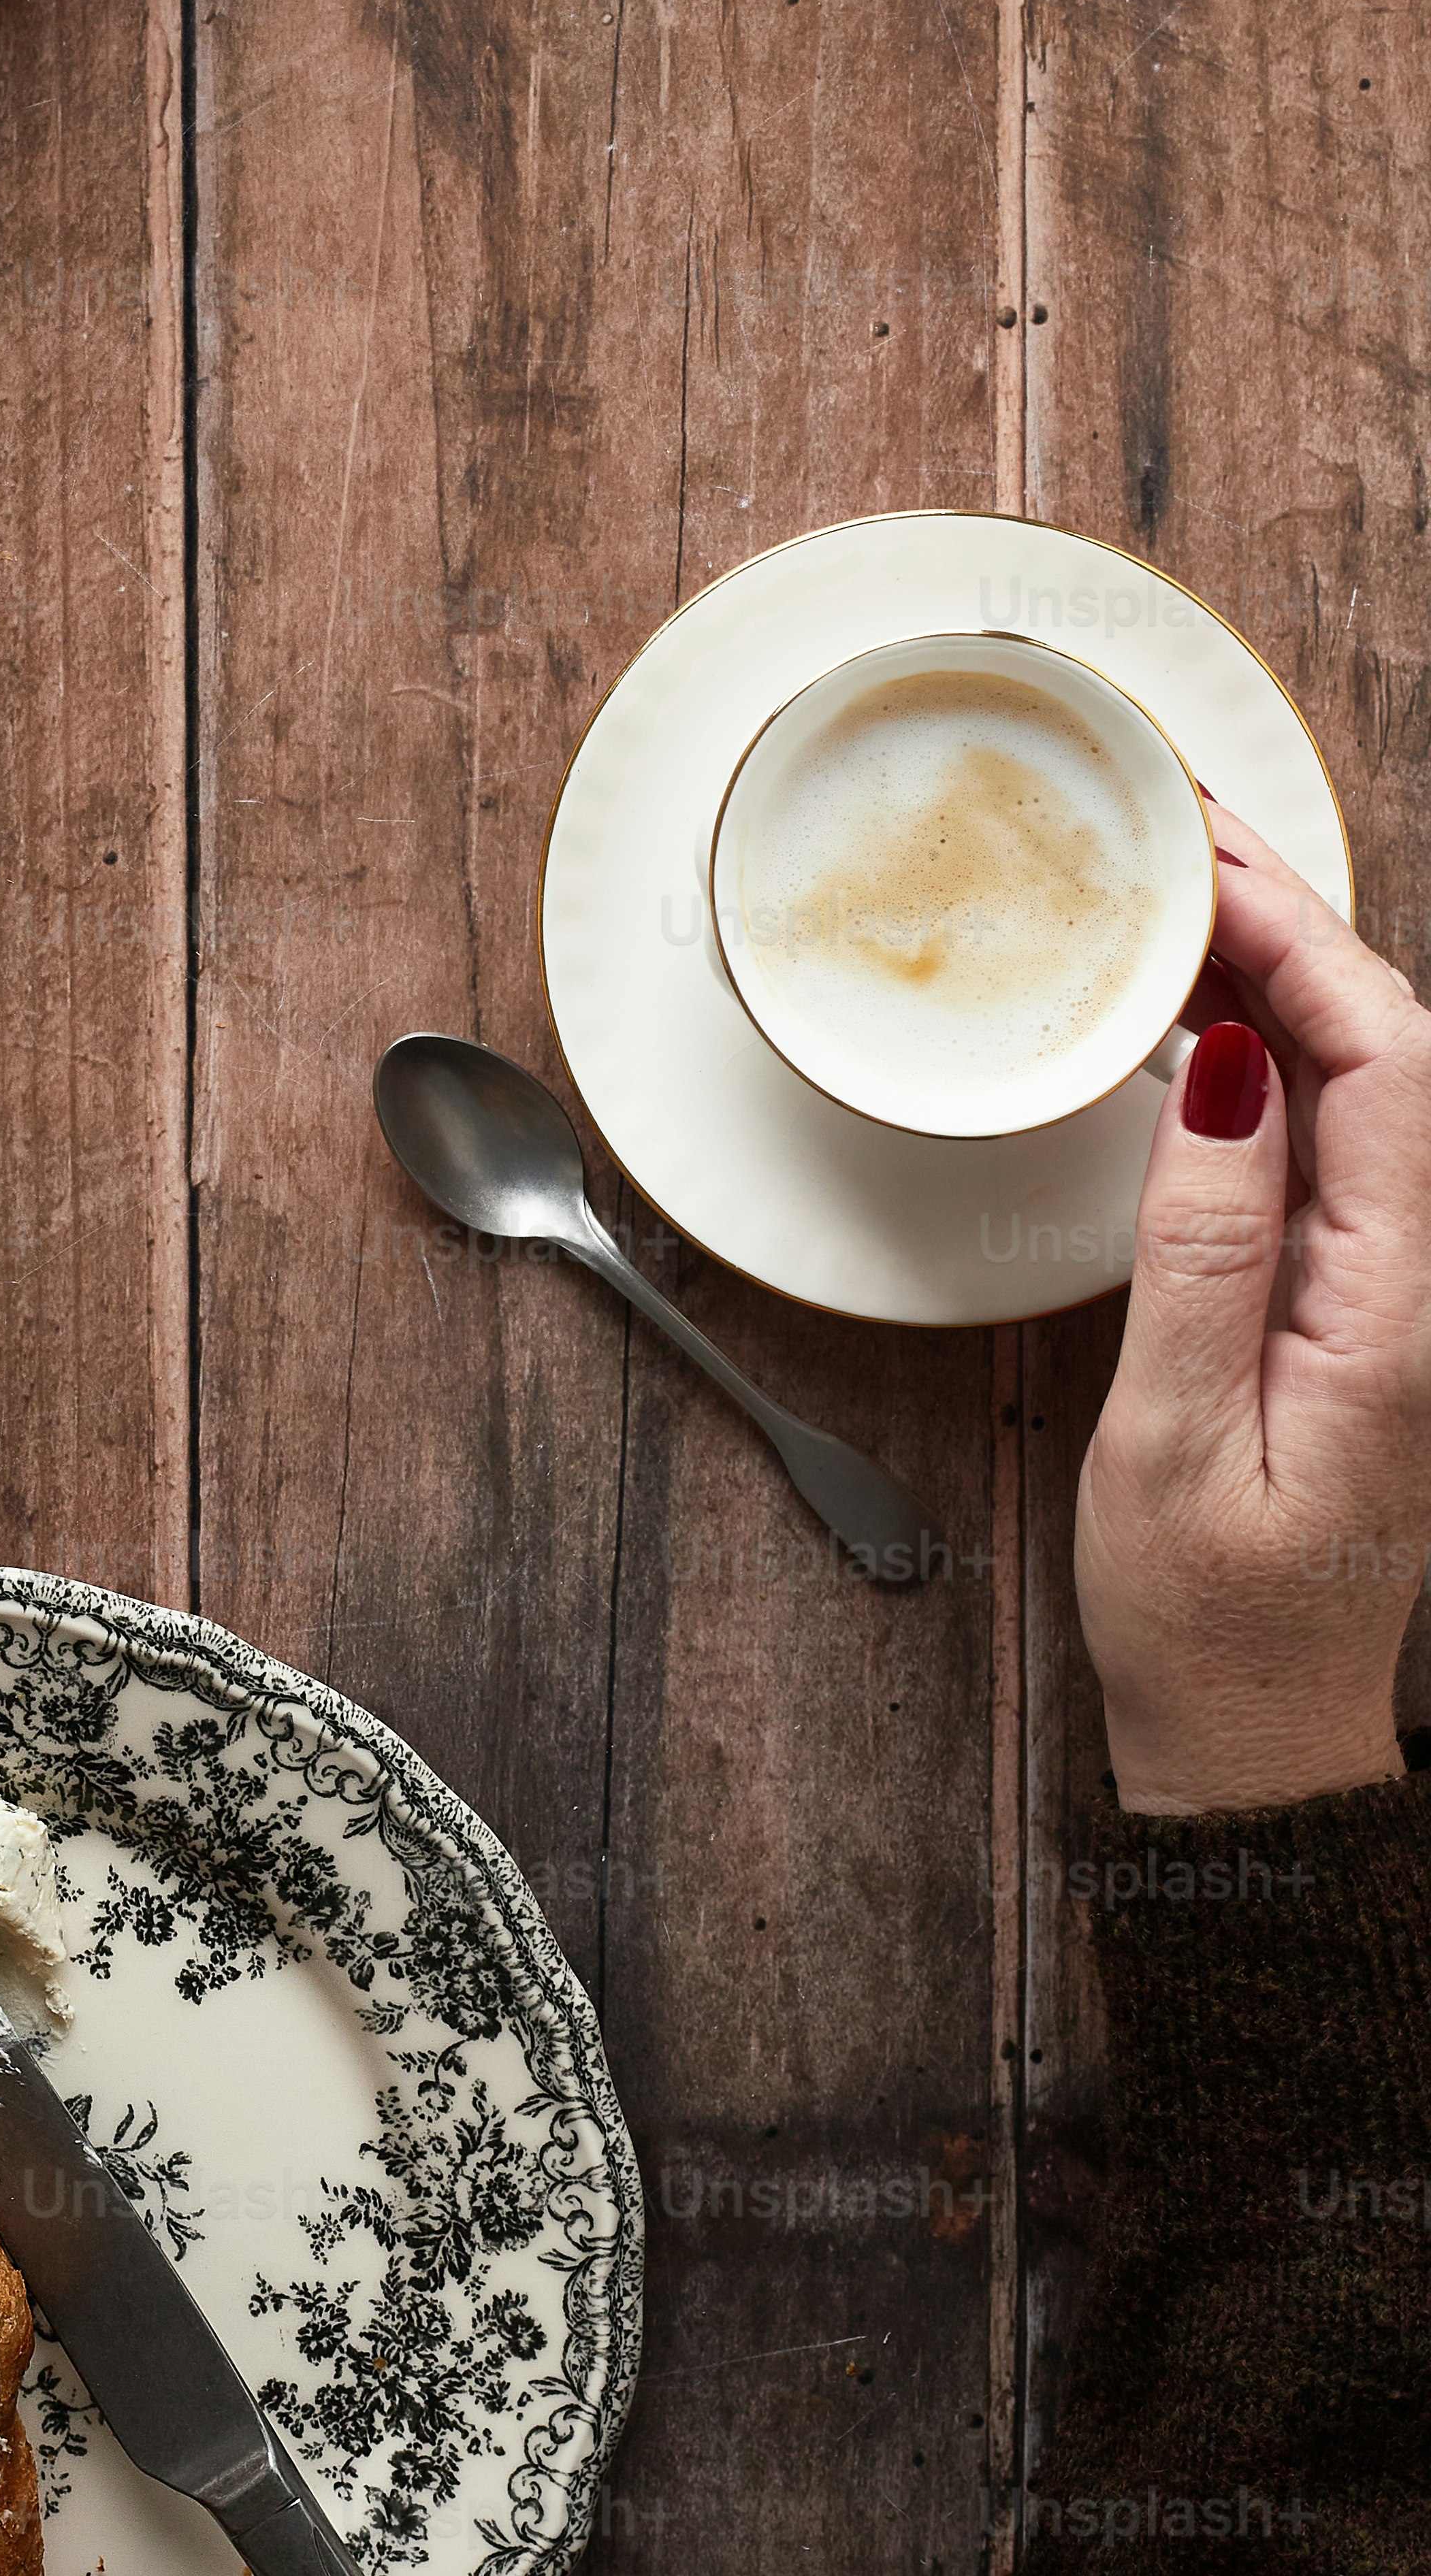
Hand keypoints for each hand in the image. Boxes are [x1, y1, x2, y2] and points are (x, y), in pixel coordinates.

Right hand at [1076, 800, 1430, 1814]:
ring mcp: (1400, 1294)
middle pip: (1390, 1051)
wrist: (1256, 1745)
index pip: (1388, 1067)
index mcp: (1396, 1314)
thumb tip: (1230, 1080)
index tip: (1204, 861)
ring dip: (1280, 972)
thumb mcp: (1171, 1440)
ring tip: (1178, 889)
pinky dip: (1271, 1052)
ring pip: (1368, 1084)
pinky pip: (1335, 1141)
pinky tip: (1203, 1016)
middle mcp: (1424, 1288)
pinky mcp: (1359, 1305)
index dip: (1302, 941)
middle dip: (1291, 920)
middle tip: (1175, 829)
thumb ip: (1206, 1253)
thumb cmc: (1207, 1623)